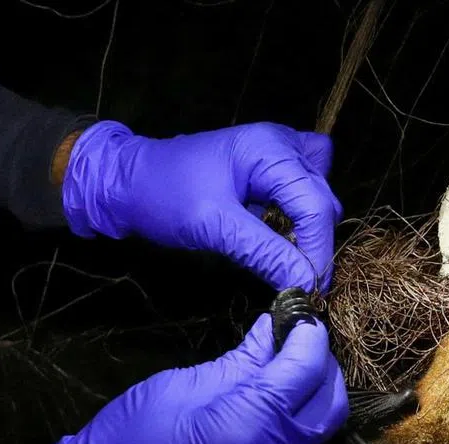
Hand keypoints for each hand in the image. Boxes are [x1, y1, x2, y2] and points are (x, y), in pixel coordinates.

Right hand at [12, 312, 348, 443]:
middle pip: (330, 409)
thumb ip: (239, 361)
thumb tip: (275, 328)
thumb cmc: (124, 442)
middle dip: (321, 374)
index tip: (302, 320)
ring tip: (277, 394)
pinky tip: (257, 440)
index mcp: (249, 425)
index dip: (310, 339)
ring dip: (304, 415)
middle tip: (298, 351)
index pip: (306, 370)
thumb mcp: (179, 386)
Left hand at [61, 120, 343, 290]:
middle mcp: (283, 145)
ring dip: (311, 230)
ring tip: (289, 259)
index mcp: (271, 150)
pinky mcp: (271, 167)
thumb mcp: (213, 227)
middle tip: (299, 283)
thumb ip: (265, 253)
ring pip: (319, 197)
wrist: (126, 181)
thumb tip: (306, 284)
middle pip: (322, 201)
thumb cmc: (163, 197)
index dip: (318, 252)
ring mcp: (279, 153)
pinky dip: (302, 214)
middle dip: (315, 244)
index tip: (310, 292)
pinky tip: (285, 232)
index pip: (315, 206)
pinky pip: (305, 190)